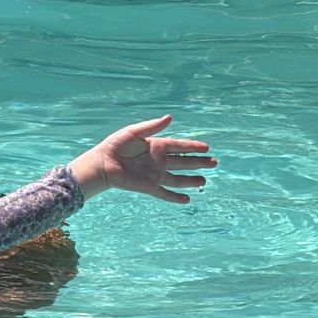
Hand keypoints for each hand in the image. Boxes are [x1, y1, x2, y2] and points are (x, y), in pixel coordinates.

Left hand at [70, 114, 215, 202]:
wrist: (102, 163)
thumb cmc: (115, 145)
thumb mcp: (134, 132)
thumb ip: (152, 127)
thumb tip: (170, 117)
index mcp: (157, 146)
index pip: (180, 146)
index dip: (193, 147)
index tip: (207, 148)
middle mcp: (159, 161)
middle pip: (184, 162)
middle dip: (199, 163)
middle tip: (214, 163)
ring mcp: (155, 175)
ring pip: (178, 179)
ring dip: (191, 180)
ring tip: (205, 181)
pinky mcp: (149, 187)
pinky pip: (165, 193)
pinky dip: (176, 197)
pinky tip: (188, 199)